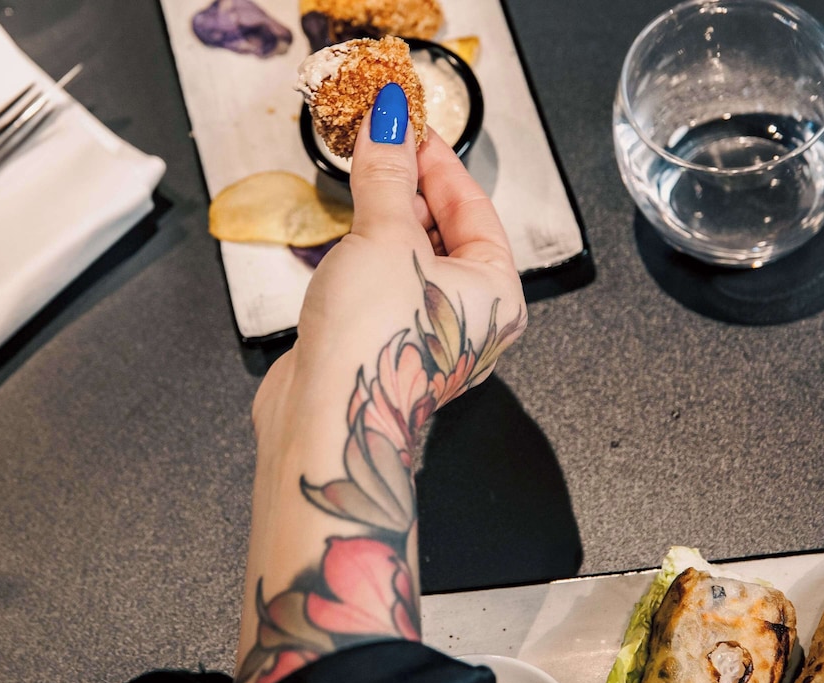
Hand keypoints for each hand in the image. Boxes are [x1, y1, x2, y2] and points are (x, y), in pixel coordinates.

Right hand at [234, 83, 525, 682]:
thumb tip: (390, 121)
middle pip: (447, 234)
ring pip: (412, 259)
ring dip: (385, 219)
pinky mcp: (386, 344)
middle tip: (382, 146)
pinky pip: (383, 284)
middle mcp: (469, 318)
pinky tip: (344, 232)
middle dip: (412, 188)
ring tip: (360, 180)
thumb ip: (388, 178)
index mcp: (497, 293)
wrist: (326, 421)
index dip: (441, 164)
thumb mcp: (386, 239)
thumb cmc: (375, 341)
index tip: (411, 129)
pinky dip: (366, 253)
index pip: (474, 210)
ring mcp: (426, 334)